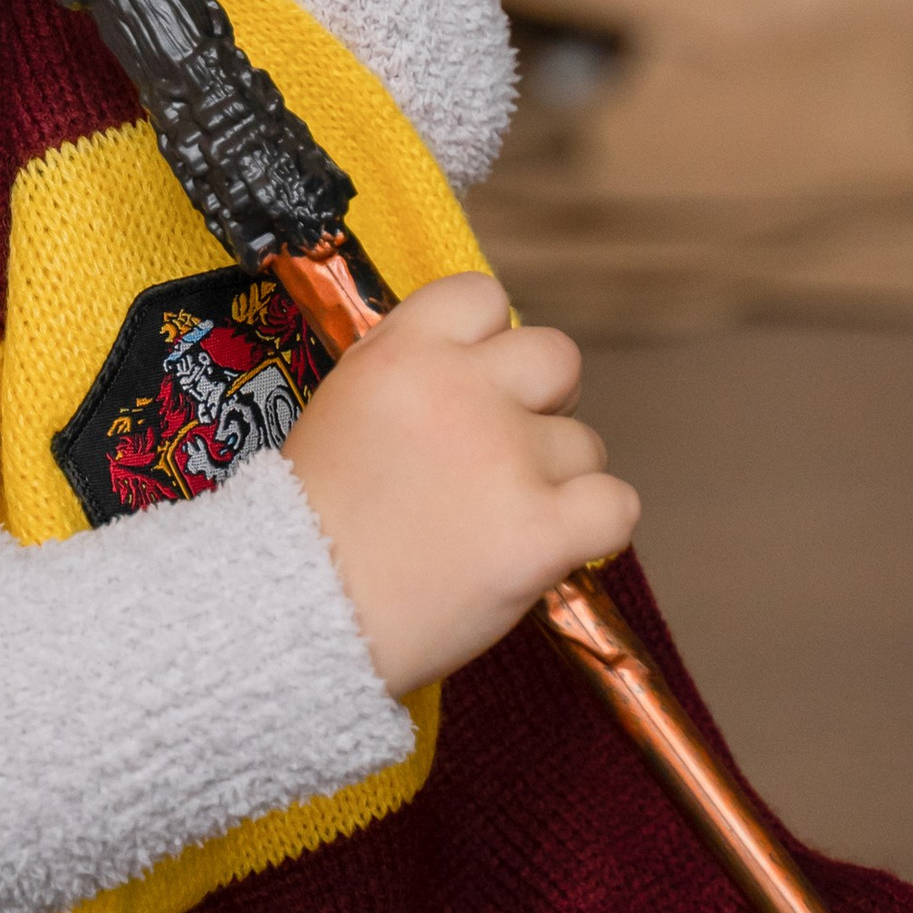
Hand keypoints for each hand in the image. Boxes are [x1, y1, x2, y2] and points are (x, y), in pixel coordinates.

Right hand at [283, 273, 637, 698]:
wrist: (296, 616)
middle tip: (508, 451)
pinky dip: (594, 531)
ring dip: (556, 481)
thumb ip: (409, 373)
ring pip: (586, 444)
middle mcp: (462, 391)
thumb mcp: (341, 409)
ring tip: (495, 524)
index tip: (475, 382)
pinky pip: (616, 506)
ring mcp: (507, 460)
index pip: (483, 295)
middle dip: (543, 400)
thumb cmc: (306, 526)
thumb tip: (477, 363)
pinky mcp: (542, 531)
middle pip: (556, 356)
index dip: (489, 341)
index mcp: (403, 353)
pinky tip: (550, 548)